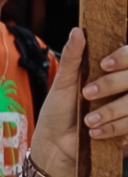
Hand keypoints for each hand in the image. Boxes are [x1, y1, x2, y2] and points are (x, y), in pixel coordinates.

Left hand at [31, 29, 127, 176]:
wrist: (56, 145)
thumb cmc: (59, 111)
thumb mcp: (63, 83)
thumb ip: (73, 58)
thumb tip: (77, 31)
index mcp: (112, 72)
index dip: (124, 57)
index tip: (104, 64)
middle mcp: (125, 88)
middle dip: (112, 84)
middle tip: (87, 94)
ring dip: (111, 110)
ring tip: (87, 120)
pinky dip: (115, 127)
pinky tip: (94, 132)